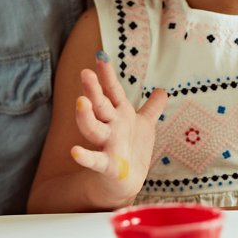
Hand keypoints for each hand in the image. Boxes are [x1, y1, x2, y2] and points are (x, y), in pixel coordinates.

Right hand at [69, 53, 164, 205]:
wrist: (125, 181)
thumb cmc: (133, 149)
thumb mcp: (145, 125)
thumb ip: (152, 108)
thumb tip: (162, 91)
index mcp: (119, 114)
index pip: (112, 91)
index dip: (107, 75)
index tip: (101, 56)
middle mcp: (111, 126)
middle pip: (100, 105)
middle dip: (93, 90)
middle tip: (85, 73)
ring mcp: (107, 144)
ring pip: (93, 128)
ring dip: (86, 117)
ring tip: (81, 102)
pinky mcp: (108, 165)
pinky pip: (95, 161)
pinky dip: (85, 157)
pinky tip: (74, 152)